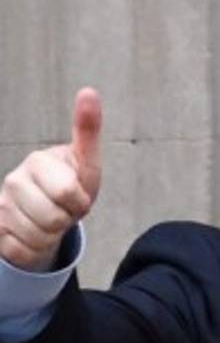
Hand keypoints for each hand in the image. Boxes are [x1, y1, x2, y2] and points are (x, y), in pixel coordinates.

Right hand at [0, 88, 101, 271]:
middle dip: (67, 221)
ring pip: (37, 239)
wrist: (49, 206)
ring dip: (52, 237)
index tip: (78, 194)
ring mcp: (2, 205)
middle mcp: (13, 180)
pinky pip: (21, 251)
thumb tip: (88, 91)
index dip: (80, 202)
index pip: (68, 195)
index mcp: (38, 161)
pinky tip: (33, 233)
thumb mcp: (87, 162)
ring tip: (51, 221)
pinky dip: (34, 249)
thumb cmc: (72, 182)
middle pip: (53, 221)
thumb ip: (87, 130)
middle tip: (65, 210)